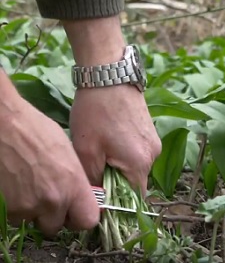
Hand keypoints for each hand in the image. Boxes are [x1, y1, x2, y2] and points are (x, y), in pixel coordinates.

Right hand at [0, 91, 98, 235]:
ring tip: (31, 188)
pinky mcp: (9, 208)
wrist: (4, 126)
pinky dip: (18, 208)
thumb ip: (76, 180)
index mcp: (74, 185)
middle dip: (55, 216)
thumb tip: (81, 194)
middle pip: (58, 227)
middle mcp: (54, 201)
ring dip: (35, 211)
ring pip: (35, 222)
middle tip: (50, 199)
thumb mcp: (69, 153)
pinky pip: (17, 217)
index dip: (82, 217)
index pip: (88, 221)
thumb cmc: (39, 131)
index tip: (76, 211)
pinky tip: (17, 188)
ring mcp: (29, 207)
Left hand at [69, 85, 160, 194]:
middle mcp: (153, 155)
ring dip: (120, 166)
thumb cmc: (96, 112)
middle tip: (95, 167)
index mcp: (139, 164)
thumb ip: (93, 180)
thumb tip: (98, 198)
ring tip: (102, 149)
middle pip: (135, 182)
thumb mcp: (86, 149)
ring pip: (136, 166)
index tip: (99, 194)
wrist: (110, 76)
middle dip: (116, 182)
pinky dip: (126, 153)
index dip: (116, 202)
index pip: (133, 199)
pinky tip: (111, 138)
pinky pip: (139, 152)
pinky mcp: (151, 131)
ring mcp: (154, 141)